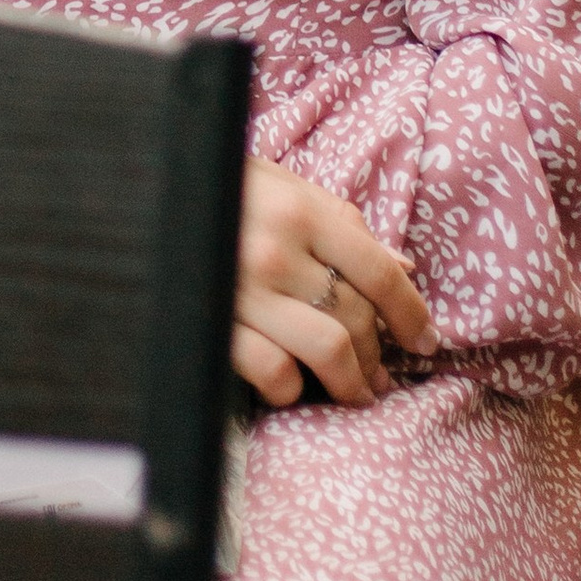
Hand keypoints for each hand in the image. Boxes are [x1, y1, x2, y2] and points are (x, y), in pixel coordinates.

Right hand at [232, 166, 436, 409]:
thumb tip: (403, 266)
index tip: (426, 340)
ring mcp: (244, 291)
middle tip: (384, 375)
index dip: (412, 313)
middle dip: (379, 356)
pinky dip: (292, 387)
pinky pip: (272, 372)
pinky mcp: (214, 324)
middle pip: (355, 317)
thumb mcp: (289, 189)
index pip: (378, 273)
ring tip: (358, 393)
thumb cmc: (229, 187)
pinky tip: (296, 385)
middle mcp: (276, 250)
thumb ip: (344, 225)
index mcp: (301, 210)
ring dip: (351, 382)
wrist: (154, 188)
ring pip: (326, 350)